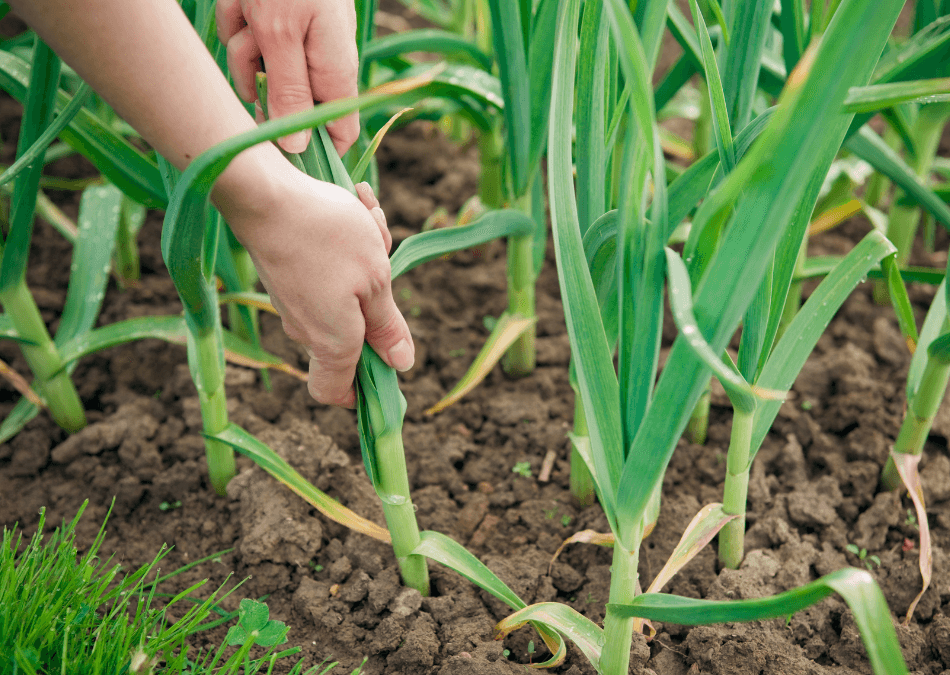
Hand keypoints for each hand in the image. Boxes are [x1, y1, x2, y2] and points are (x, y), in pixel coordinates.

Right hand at [216, 156, 412, 407]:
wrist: (264, 194)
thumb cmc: (328, 238)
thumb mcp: (376, 281)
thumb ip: (386, 326)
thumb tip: (400, 365)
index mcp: (332, 343)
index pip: (335, 393)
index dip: (361, 391)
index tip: (385, 368)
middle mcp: (306, 329)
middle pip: (350, 334)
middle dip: (378, 298)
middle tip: (386, 258)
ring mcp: (292, 301)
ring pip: (344, 291)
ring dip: (366, 258)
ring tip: (368, 218)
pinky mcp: (284, 274)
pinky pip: (327, 268)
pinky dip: (345, 241)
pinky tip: (353, 204)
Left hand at [217, 0, 360, 155]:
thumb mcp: (280, 34)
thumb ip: (288, 91)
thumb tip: (298, 147)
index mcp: (335, 71)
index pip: (341, 132)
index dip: (315, 149)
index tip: (277, 151)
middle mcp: (323, 61)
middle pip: (288, 102)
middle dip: (260, 83)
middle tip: (252, 59)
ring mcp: (303, 41)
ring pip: (260, 68)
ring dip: (243, 45)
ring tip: (248, 11)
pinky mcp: (282, 21)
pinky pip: (250, 38)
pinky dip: (239, 19)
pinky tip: (243, 2)